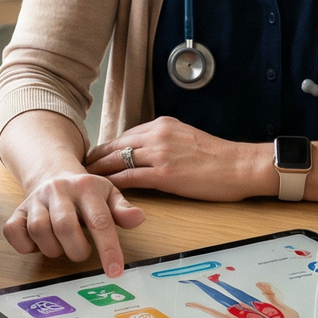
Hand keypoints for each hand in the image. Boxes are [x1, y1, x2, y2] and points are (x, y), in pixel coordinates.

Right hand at [3, 171, 143, 279]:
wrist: (53, 173)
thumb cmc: (85, 192)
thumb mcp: (108, 195)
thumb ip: (122, 209)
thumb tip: (138, 218)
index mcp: (86, 187)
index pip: (100, 220)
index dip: (108, 249)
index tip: (115, 271)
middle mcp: (58, 190)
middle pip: (65, 226)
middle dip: (76, 250)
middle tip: (81, 252)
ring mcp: (35, 199)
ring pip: (39, 230)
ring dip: (53, 249)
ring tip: (62, 245)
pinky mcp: (17, 210)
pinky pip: (13, 232)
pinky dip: (25, 246)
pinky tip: (39, 244)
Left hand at [86, 116, 271, 201]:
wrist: (240, 165)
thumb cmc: (218, 157)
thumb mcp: (186, 139)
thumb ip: (164, 142)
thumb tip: (145, 153)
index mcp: (162, 125)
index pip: (124, 136)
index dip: (105, 149)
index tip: (92, 158)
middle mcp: (157, 134)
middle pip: (114, 146)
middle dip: (94, 159)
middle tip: (77, 171)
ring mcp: (159, 153)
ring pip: (117, 160)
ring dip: (98, 172)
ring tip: (83, 182)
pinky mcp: (164, 174)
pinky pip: (129, 178)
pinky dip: (112, 184)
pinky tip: (102, 191)